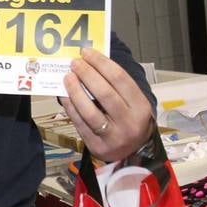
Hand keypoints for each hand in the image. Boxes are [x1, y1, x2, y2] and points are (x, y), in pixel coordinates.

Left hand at [59, 48, 154, 162]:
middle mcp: (129, 123)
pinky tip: (65, 94)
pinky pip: (79, 123)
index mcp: (141, 107)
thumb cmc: (130, 120)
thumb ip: (116, 86)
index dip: (101, 63)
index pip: (120, 79)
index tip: (87, 53)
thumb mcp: (133, 103)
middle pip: (104, 93)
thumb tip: (90, 62)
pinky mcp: (97, 146)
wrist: (134, 153)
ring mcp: (113, 137)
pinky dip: (70, 106)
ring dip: (75, 90)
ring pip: (89, 111)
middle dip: (87, 74)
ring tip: (68, 77)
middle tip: (75, 62)